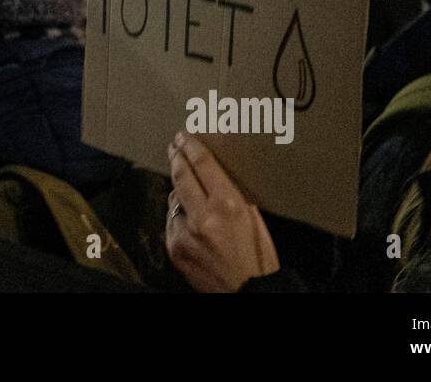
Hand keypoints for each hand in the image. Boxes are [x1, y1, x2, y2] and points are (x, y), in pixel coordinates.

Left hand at [165, 131, 279, 291]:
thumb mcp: (254, 220)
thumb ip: (233, 196)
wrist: (248, 293)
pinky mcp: (175, 248)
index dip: (191, 146)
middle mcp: (203, 216)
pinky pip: (171, 223)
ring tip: (191, 196)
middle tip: (174, 147)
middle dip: (176, 157)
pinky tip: (190, 224)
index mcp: (228, 205)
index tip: (184, 137)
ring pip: (174, 200)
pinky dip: (178, 219)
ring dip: (180, 194)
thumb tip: (217, 176)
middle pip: (181, 175)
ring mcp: (185, 233)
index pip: (203, 164)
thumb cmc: (258, 258)